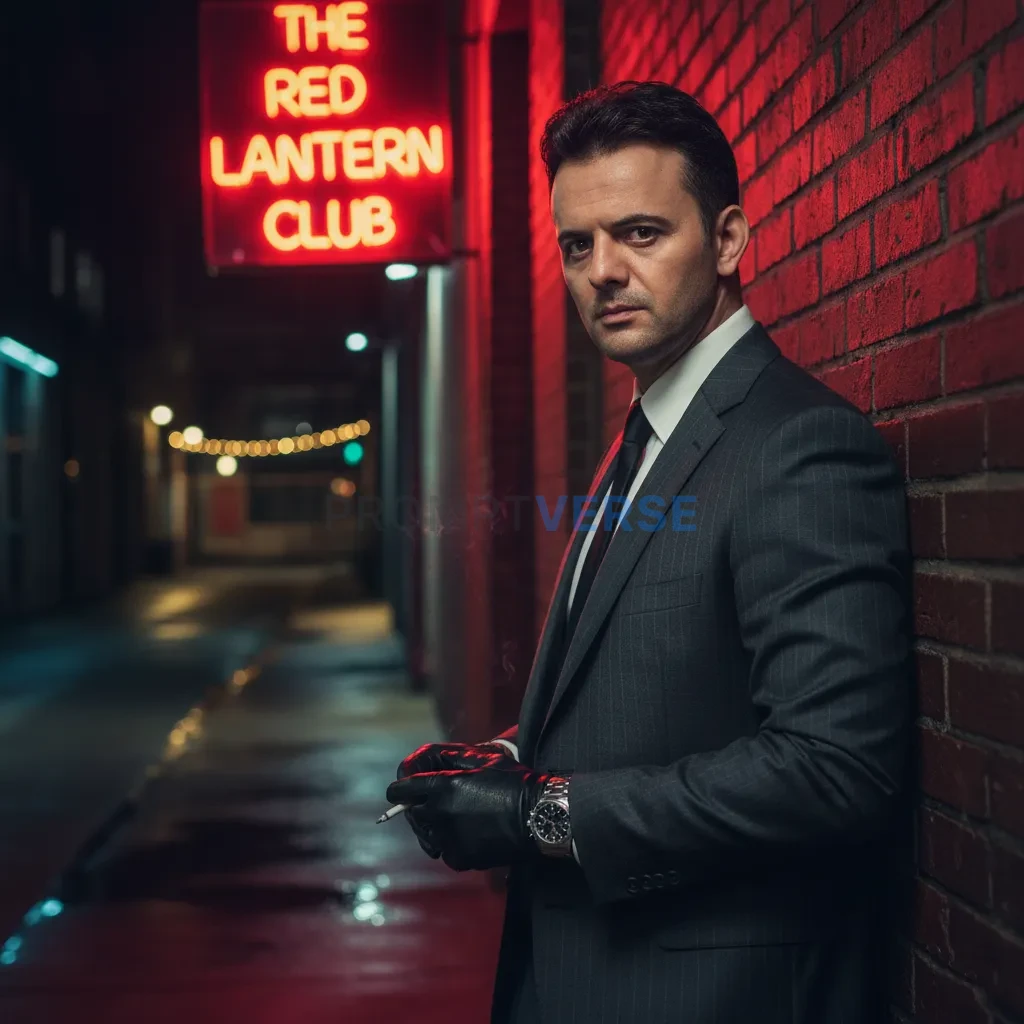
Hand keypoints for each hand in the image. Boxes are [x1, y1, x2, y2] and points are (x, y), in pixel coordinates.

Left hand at [395, 742, 515, 857]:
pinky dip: (450, 843)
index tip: (400, 792)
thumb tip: (432, 761)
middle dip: (418, 807)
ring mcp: (449, 839)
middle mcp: (440, 814)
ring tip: (449, 820)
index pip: (401, 791)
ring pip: (427, 835)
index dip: (399, 790)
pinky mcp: (461, 859)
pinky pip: (445, 851)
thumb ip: (451, 759)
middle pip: (413, 814)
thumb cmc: (513, 782)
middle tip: (432, 803)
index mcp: (442, 787)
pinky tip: (464, 835)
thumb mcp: (483, 760)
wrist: (539, 816)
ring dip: (432, 826)